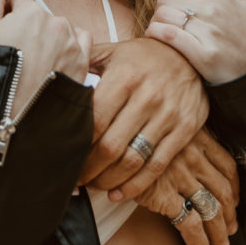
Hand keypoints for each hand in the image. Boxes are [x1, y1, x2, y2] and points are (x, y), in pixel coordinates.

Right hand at [0, 0, 90, 114]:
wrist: (11, 122)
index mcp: (32, 12)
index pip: (20, 5)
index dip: (9, 22)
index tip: (3, 43)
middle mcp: (57, 24)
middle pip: (41, 18)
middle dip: (30, 32)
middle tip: (17, 59)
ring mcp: (73, 45)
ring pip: (61, 31)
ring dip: (50, 41)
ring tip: (34, 67)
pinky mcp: (83, 66)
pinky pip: (80, 46)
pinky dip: (69, 52)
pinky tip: (53, 68)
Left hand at [79, 38, 208, 198]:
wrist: (190, 55)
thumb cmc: (143, 56)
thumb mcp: (113, 51)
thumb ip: (84, 60)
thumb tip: (55, 73)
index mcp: (125, 76)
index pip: (95, 119)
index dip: (78, 143)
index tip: (65, 155)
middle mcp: (147, 97)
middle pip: (111, 145)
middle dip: (89, 168)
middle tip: (75, 178)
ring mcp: (168, 115)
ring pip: (133, 160)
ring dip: (109, 180)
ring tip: (94, 185)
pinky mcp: (185, 129)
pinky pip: (157, 165)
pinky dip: (136, 185)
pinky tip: (118, 193)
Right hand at [134, 128, 238, 244]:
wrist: (107, 131)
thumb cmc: (134, 124)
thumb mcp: (162, 121)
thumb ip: (179, 135)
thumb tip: (193, 157)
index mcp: (195, 135)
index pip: (227, 164)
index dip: (234, 184)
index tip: (235, 198)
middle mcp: (192, 154)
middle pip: (223, 190)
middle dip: (230, 214)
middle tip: (231, 229)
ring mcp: (179, 175)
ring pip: (211, 209)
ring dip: (220, 232)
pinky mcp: (163, 194)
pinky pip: (190, 224)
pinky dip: (200, 242)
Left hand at [146, 0, 245, 84]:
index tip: (173, 8)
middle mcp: (214, 11)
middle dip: (161, 9)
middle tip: (165, 21)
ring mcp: (208, 32)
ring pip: (163, 15)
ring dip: (156, 22)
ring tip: (161, 31)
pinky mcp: (202, 54)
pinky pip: (167, 34)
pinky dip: (155, 33)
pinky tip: (156, 38)